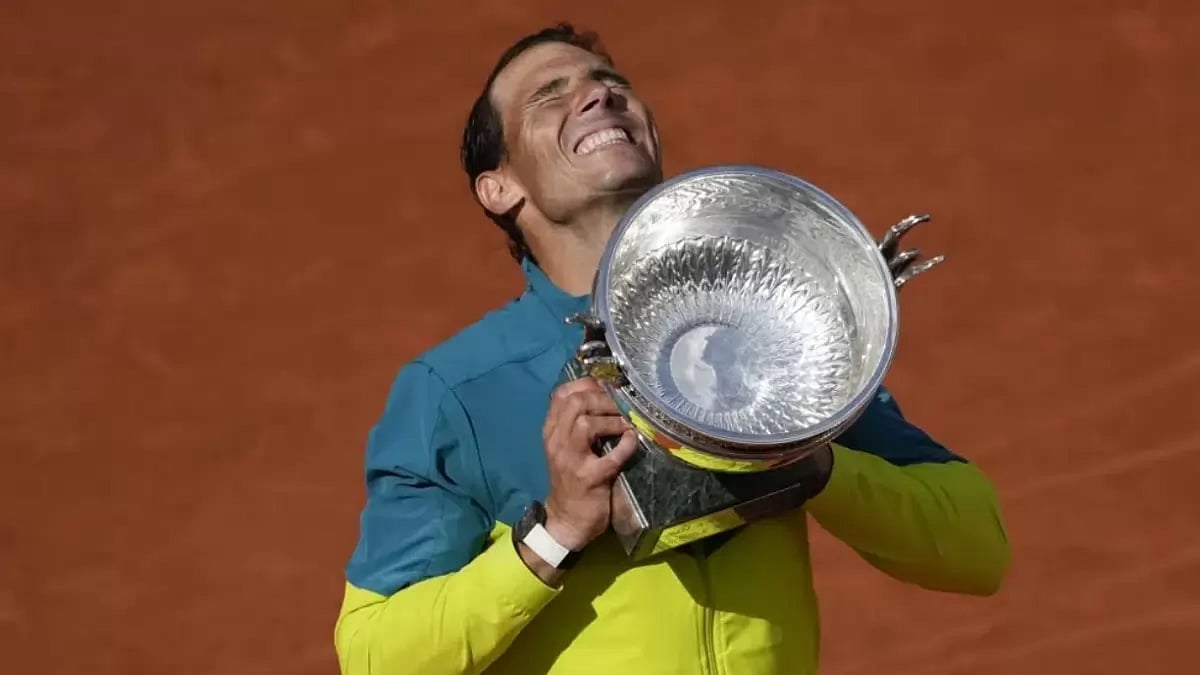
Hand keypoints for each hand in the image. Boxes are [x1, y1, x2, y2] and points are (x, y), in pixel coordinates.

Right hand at [540, 377, 638, 550]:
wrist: (565, 520)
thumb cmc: (570, 480)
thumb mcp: (565, 447)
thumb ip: (574, 423)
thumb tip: (602, 394)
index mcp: (551, 432)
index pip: (561, 394)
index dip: (587, 385)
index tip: (607, 387)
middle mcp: (556, 442)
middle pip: (575, 403)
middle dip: (603, 398)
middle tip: (621, 405)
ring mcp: (571, 460)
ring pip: (587, 423)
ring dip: (613, 420)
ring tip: (625, 424)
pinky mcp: (589, 479)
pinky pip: (611, 456)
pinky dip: (626, 445)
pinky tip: (632, 441)